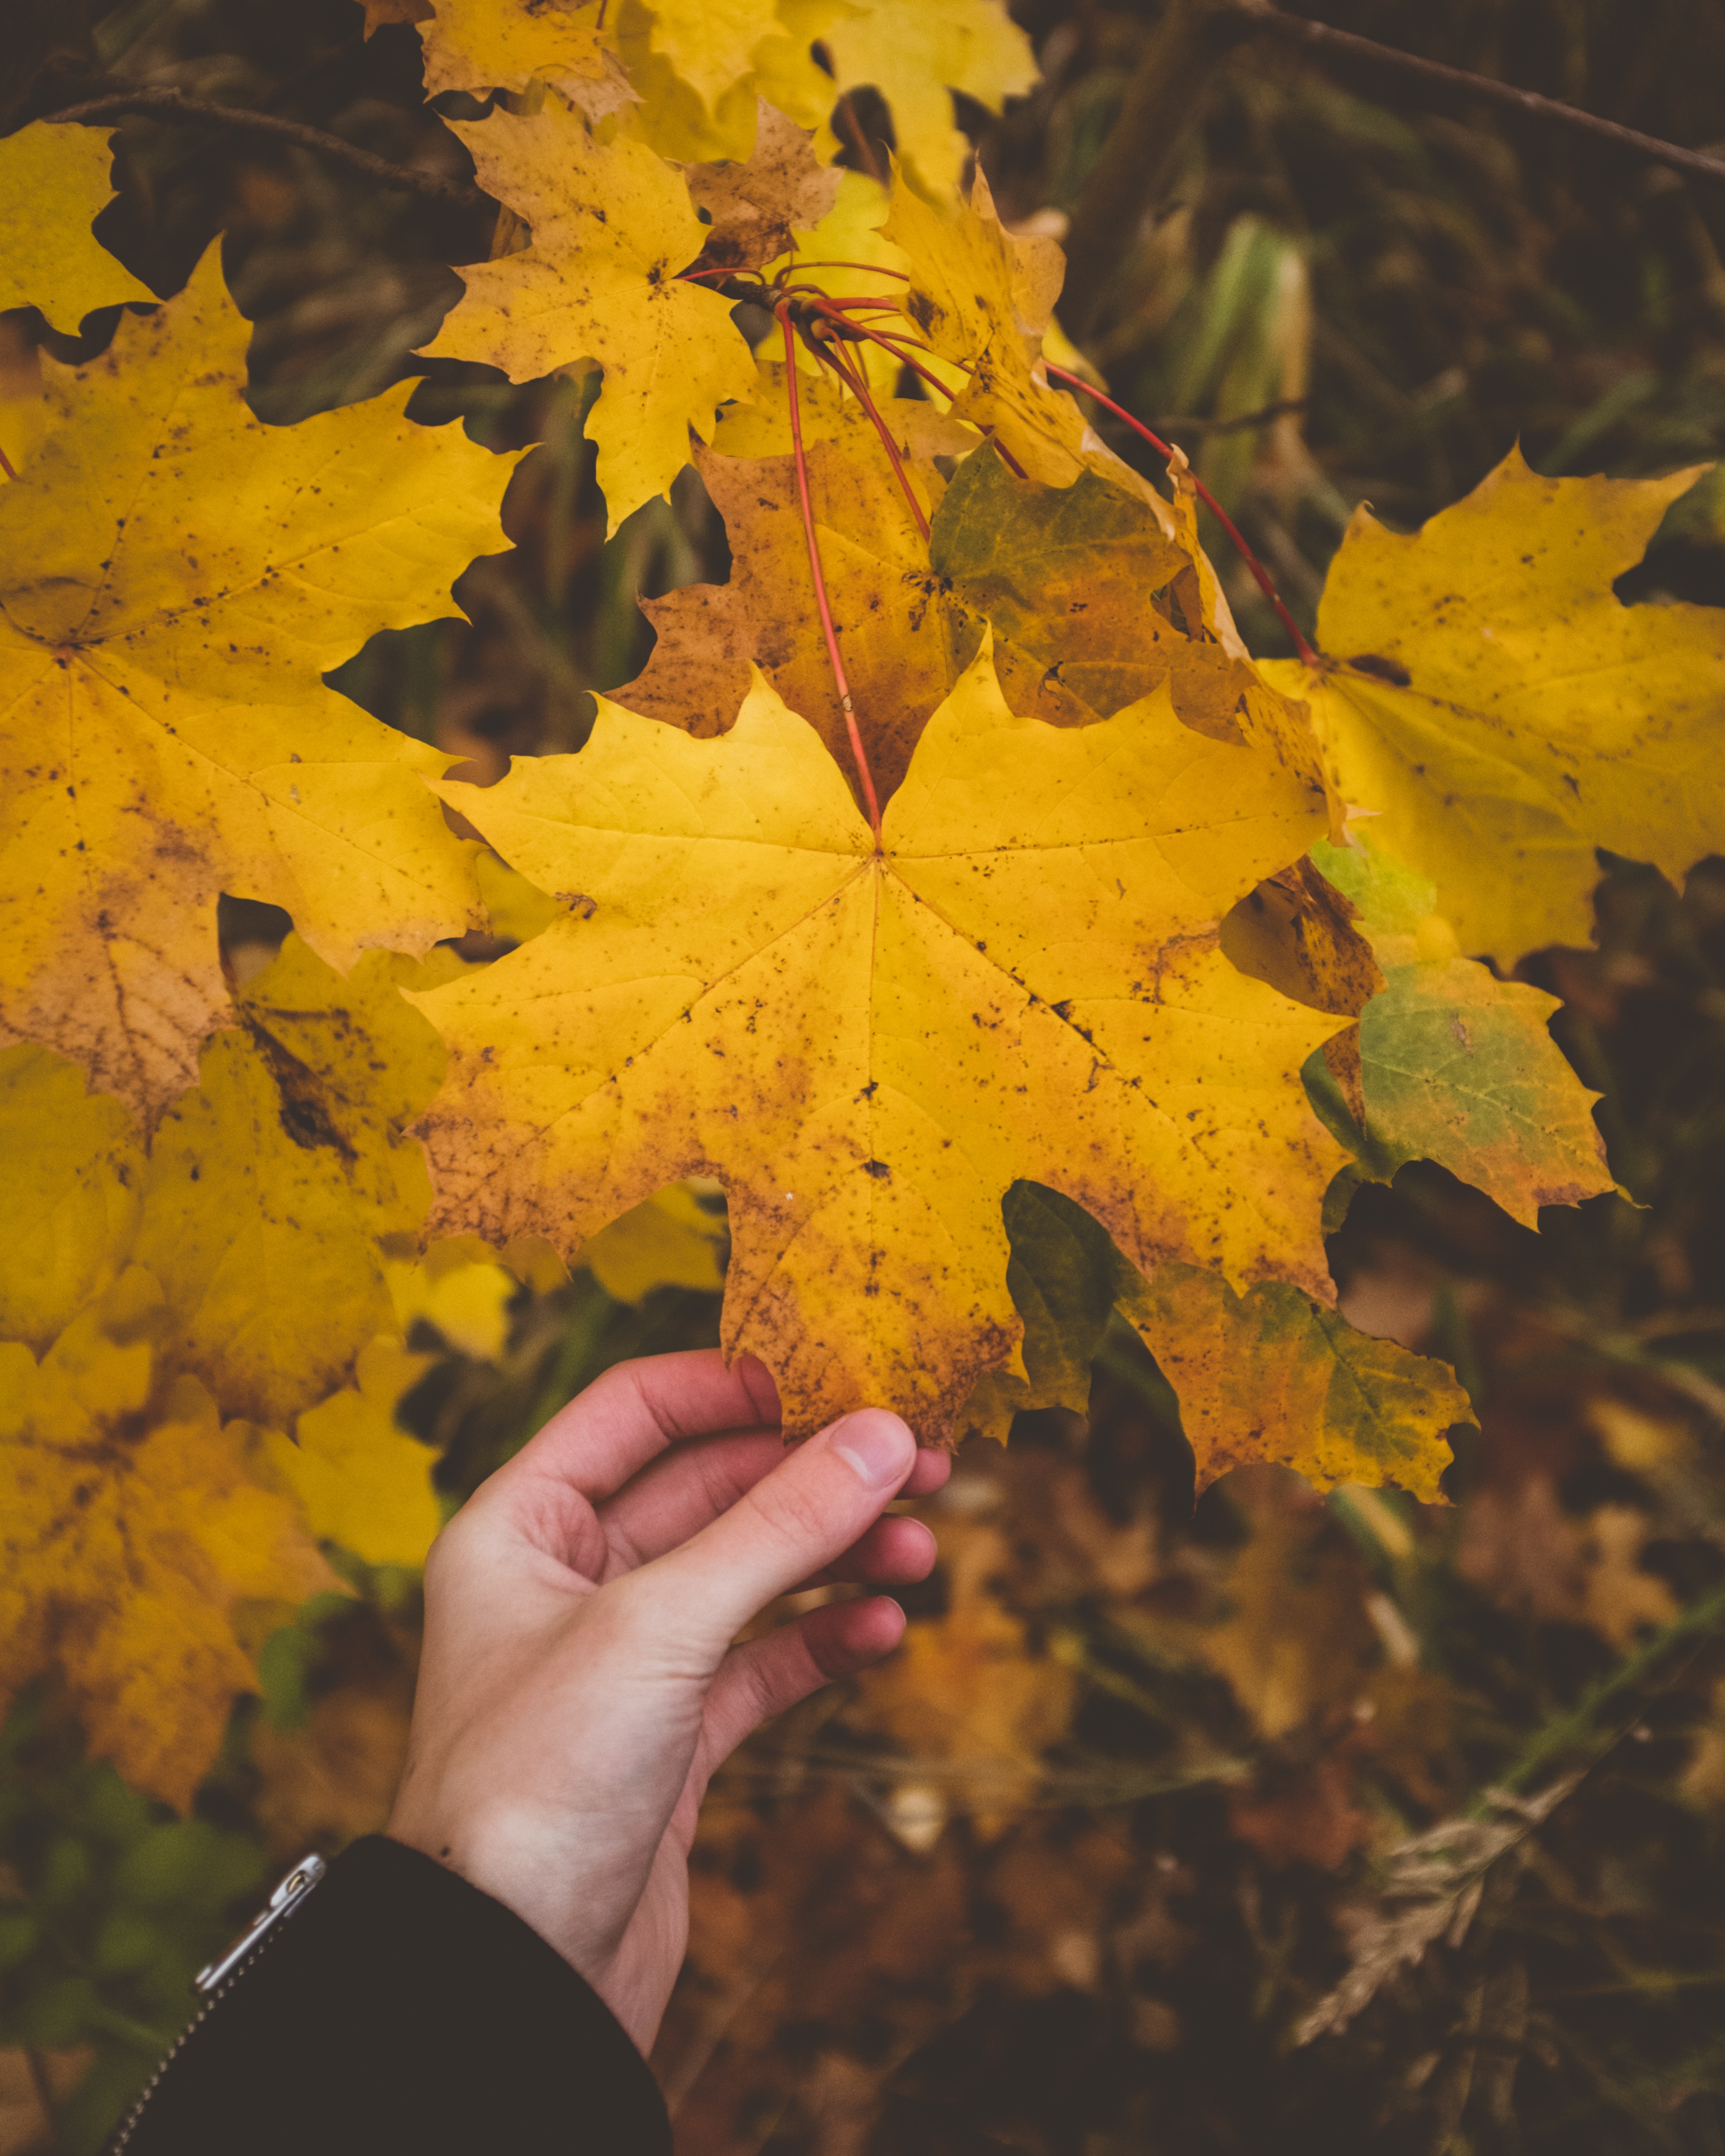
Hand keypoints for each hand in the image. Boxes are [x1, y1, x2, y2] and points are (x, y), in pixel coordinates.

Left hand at [386, 1349, 946, 2053]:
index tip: (841, 1378)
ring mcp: (623, 1664)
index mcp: (521, 1527)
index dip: (739, 1384)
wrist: (509, 1982)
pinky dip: (821, 1639)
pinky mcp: (669, 1741)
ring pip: (748, 1576)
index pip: (637, 1409)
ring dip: (835, 1555)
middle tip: (922, 1460)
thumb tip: (884, 1434)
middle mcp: (568, 1583)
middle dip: (814, 1476)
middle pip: (711, 1490)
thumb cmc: (534, 1785)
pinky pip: (760, 1663)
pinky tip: (882, 1629)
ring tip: (919, 1551)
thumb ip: (777, 1527)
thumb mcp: (657, 1627)